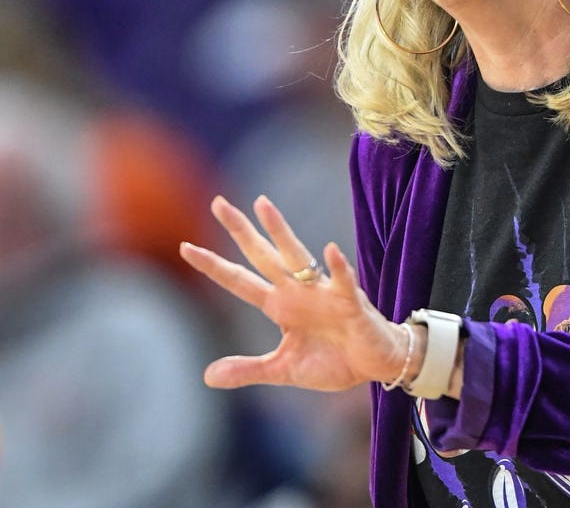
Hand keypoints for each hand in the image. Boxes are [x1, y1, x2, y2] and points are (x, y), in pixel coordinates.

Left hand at [180, 195, 403, 391]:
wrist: (374, 365)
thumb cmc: (332, 361)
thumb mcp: (283, 370)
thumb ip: (248, 369)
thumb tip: (207, 377)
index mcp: (279, 306)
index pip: (239, 281)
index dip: (214, 266)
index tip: (185, 248)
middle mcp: (296, 292)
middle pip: (262, 256)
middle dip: (241, 231)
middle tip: (218, 203)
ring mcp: (322, 294)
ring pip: (297, 256)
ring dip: (280, 232)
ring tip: (263, 206)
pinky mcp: (350, 302)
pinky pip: (343, 281)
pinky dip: (338, 267)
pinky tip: (330, 251)